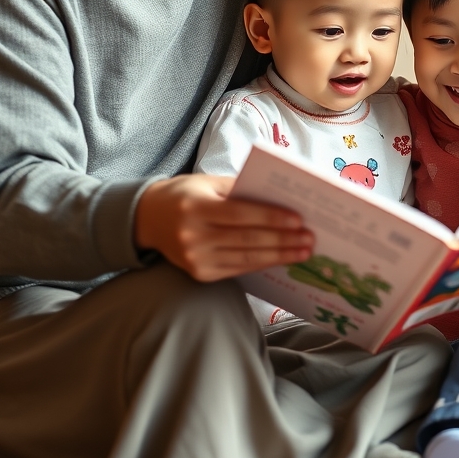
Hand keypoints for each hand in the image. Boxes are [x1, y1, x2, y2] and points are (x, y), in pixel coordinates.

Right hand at [135, 173, 313, 281]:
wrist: (148, 219)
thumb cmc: (187, 194)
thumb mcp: (209, 183)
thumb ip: (241, 190)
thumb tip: (280, 198)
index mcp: (196, 208)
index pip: (241, 214)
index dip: (271, 218)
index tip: (299, 219)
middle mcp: (193, 236)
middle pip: (247, 239)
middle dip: (283, 240)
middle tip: (310, 238)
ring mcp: (196, 259)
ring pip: (246, 258)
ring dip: (279, 255)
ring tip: (304, 251)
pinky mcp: (200, 274)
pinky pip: (238, 269)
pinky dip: (262, 263)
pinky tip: (281, 259)